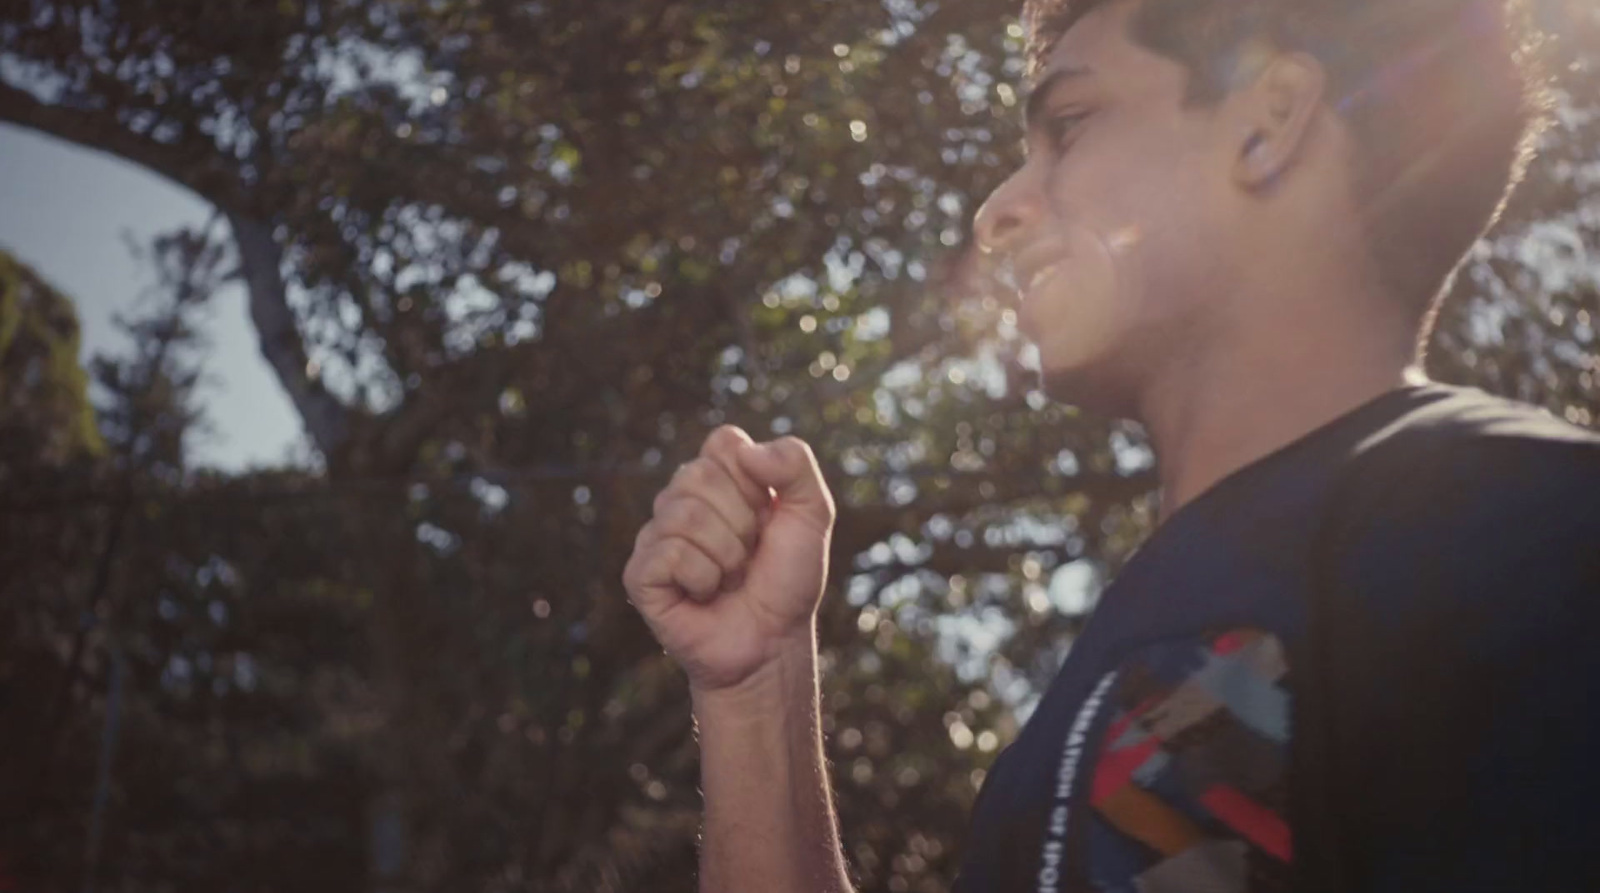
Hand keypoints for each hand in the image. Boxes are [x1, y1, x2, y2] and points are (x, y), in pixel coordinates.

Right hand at [623, 425, 836, 692]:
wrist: (773, 643)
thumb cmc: (788, 580)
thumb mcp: (813, 514)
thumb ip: (795, 464)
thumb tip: (747, 451)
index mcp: (718, 478)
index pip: (723, 442)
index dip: (754, 481)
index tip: (766, 515)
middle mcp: (681, 500)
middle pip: (699, 474)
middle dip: (741, 521)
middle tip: (749, 554)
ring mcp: (656, 536)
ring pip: (685, 515)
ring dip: (726, 555)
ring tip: (730, 577)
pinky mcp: (640, 573)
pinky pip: (670, 553)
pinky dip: (703, 579)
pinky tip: (705, 594)